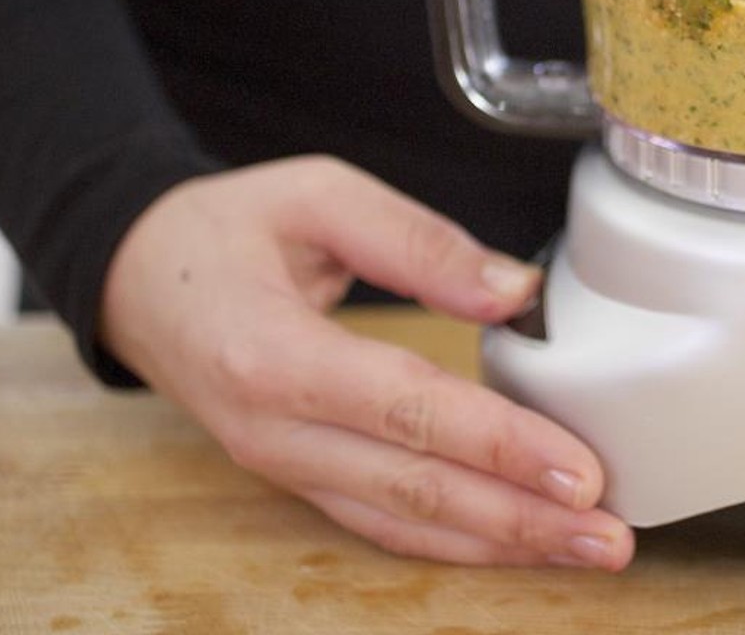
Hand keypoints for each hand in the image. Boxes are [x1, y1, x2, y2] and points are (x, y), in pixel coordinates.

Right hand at [99, 155, 633, 568]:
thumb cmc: (224, 228)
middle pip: (413, 489)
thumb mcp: (318, 195)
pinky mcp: (296, 473)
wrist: (136, 275)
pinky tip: (514, 541)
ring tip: (583, 548)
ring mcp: (280, 463)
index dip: (497, 445)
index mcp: (273, 354)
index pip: (407, 412)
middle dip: (520, 518)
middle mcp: (274, 430)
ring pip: (401, 523)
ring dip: (499, 543)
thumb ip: (417, 241)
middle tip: (609, 534)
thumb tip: (513, 291)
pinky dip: (453, 540)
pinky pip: (380, 521)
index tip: (576, 469)